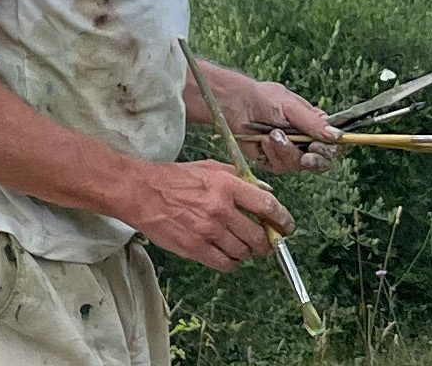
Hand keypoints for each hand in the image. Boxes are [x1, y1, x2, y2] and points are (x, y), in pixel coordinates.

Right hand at [122, 158, 293, 271]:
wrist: (144, 193)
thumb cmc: (178, 178)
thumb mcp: (213, 168)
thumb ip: (241, 179)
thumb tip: (266, 192)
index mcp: (227, 185)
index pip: (265, 205)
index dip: (282, 218)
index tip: (287, 226)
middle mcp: (220, 209)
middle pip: (257, 234)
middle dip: (267, 242)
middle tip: (268, 243)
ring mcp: (207, 231)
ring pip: (242, 251)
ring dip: (248, 253)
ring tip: (246, 248)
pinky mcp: (194, 248)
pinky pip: (223, 263)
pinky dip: (232, 263)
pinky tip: (231, 258)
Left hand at [231, 78, 342, 173]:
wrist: (237, 106)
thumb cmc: (266, 99)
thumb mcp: (292, 107)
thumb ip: (314, 124)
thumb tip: (339, 136)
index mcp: (315, 124)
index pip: (334, 143)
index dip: (332, 150)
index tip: (320, 147)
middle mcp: (305, 141)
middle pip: (321, 161)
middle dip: (313, 159)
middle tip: (306, 155)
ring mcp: (290, 153)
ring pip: (299, 165)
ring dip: (287, 151)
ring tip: (273, 134)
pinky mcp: (273, 162)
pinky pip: (280, 167)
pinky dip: (273, 154)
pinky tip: (264, 140)